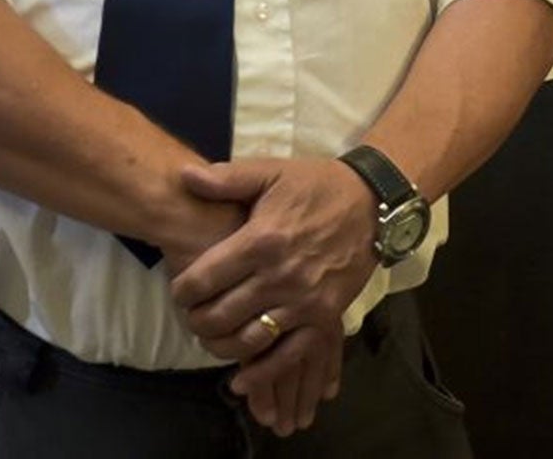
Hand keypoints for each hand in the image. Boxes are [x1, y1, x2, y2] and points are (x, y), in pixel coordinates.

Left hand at [167, 158, 379, 416]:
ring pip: (247, 340)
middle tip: (192, 315)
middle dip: (195, 320)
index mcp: (261, 240)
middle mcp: (279, 276)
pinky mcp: (324, 317)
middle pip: (219, 316)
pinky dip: (261, 373)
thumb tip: (183, 176)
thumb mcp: (271, 172)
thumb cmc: (316, 186)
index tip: (180, 290)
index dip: (182, 290)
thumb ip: (226, 179)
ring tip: (212, 336)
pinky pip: (288, 355)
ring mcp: (303, 301)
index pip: (202, 280)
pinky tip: (241, 380)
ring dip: (220, 346)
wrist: (371, 202)